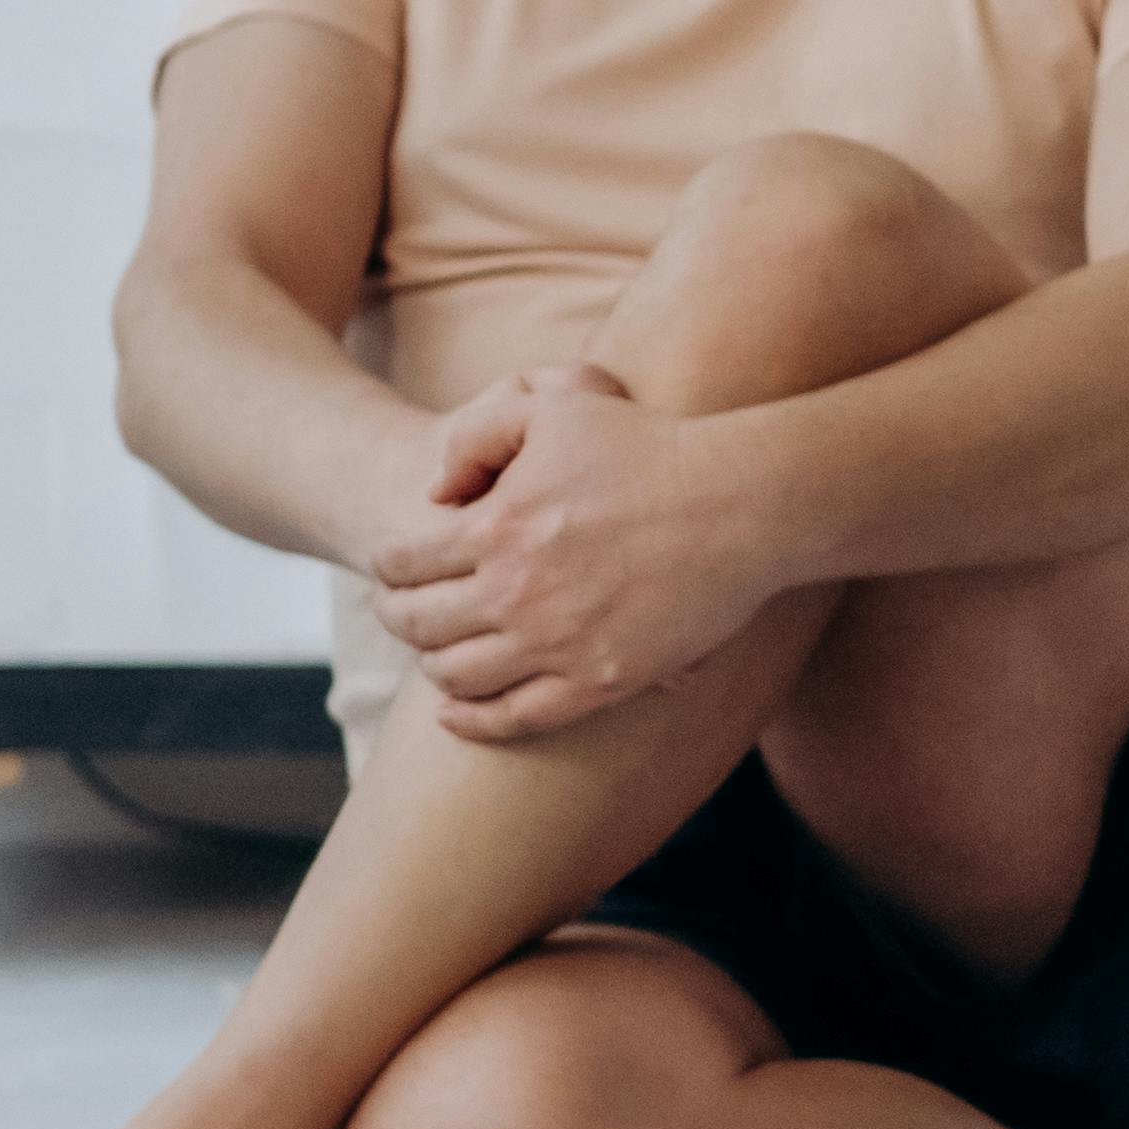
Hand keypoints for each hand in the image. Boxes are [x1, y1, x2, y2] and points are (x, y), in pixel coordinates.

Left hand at [358, 364, 783, 741]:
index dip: (387, 566)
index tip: (393, 568)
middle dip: (396, 616)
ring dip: (431, 665)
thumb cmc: (649, 447)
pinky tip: (454, 714)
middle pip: (417, 624)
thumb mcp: (554, 406)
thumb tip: (434, 494)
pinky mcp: (598, 682)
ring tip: (437, 651)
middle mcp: (515, 593)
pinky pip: (511, 718)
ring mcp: (556, 644)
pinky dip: (470, 722)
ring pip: (455, 677)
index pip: (402, 564)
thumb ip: (477, 436)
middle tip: (401, 610)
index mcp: (496, 527)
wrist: (741, 506)